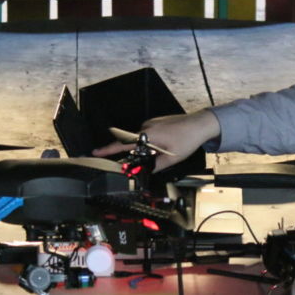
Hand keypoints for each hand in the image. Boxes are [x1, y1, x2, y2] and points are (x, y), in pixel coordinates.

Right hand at [92, 110, 220, 169]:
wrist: (200, 125)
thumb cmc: (187, 140)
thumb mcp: (171, 158)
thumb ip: (154, 166)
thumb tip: (143, 173)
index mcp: (147, 135)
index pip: (122, 144)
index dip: (108, 150)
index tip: (95, 152)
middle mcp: (146, 127)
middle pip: (133, 144)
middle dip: (138, 153)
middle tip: (154, 158)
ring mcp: (151, 123)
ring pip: (142, 140)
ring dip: (148, 148)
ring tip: (166, 150)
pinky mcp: (156, 122)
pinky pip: (148, 134)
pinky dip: (152, 141)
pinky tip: (167, 144)